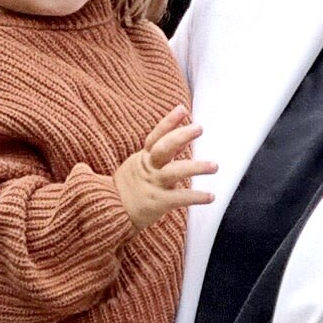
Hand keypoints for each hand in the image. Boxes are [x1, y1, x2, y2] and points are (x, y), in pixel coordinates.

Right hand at [115, 111, 218, 233]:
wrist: (108, 213)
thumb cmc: (125, 190)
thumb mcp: (136, 167)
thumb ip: (156, 155)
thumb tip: (177, 141)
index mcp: (143, 158)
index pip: (156, 135)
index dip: (169, 122)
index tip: (182, 109)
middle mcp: (148, 168)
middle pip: (164, 148)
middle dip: (182, 136)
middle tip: (199, 128)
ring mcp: (153, 185)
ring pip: (175, 172)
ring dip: (196, 168)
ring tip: (214, 166)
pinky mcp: (157, 202)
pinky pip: (180, 198)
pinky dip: (196, 197)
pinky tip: (210, 197)